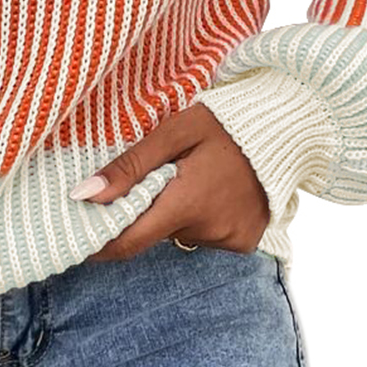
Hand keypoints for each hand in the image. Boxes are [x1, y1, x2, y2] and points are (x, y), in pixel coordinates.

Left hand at [72, 102, 270, 261]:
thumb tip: (83, 196)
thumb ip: (129, 166)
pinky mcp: (244, 242)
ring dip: (174, 213)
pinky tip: (213, 192)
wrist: (286, 127)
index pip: (130, 241)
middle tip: (152, 178)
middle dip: (144, 211)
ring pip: (179, 234)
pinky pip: (205, 237)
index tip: (80, 236)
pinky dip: (199, 219)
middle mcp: (209, 230)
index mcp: (186, 203)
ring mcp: (230, 239)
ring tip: (192, 178)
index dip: (101, 243)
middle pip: (155, 234)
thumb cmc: (225, 123)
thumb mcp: (173, 133)